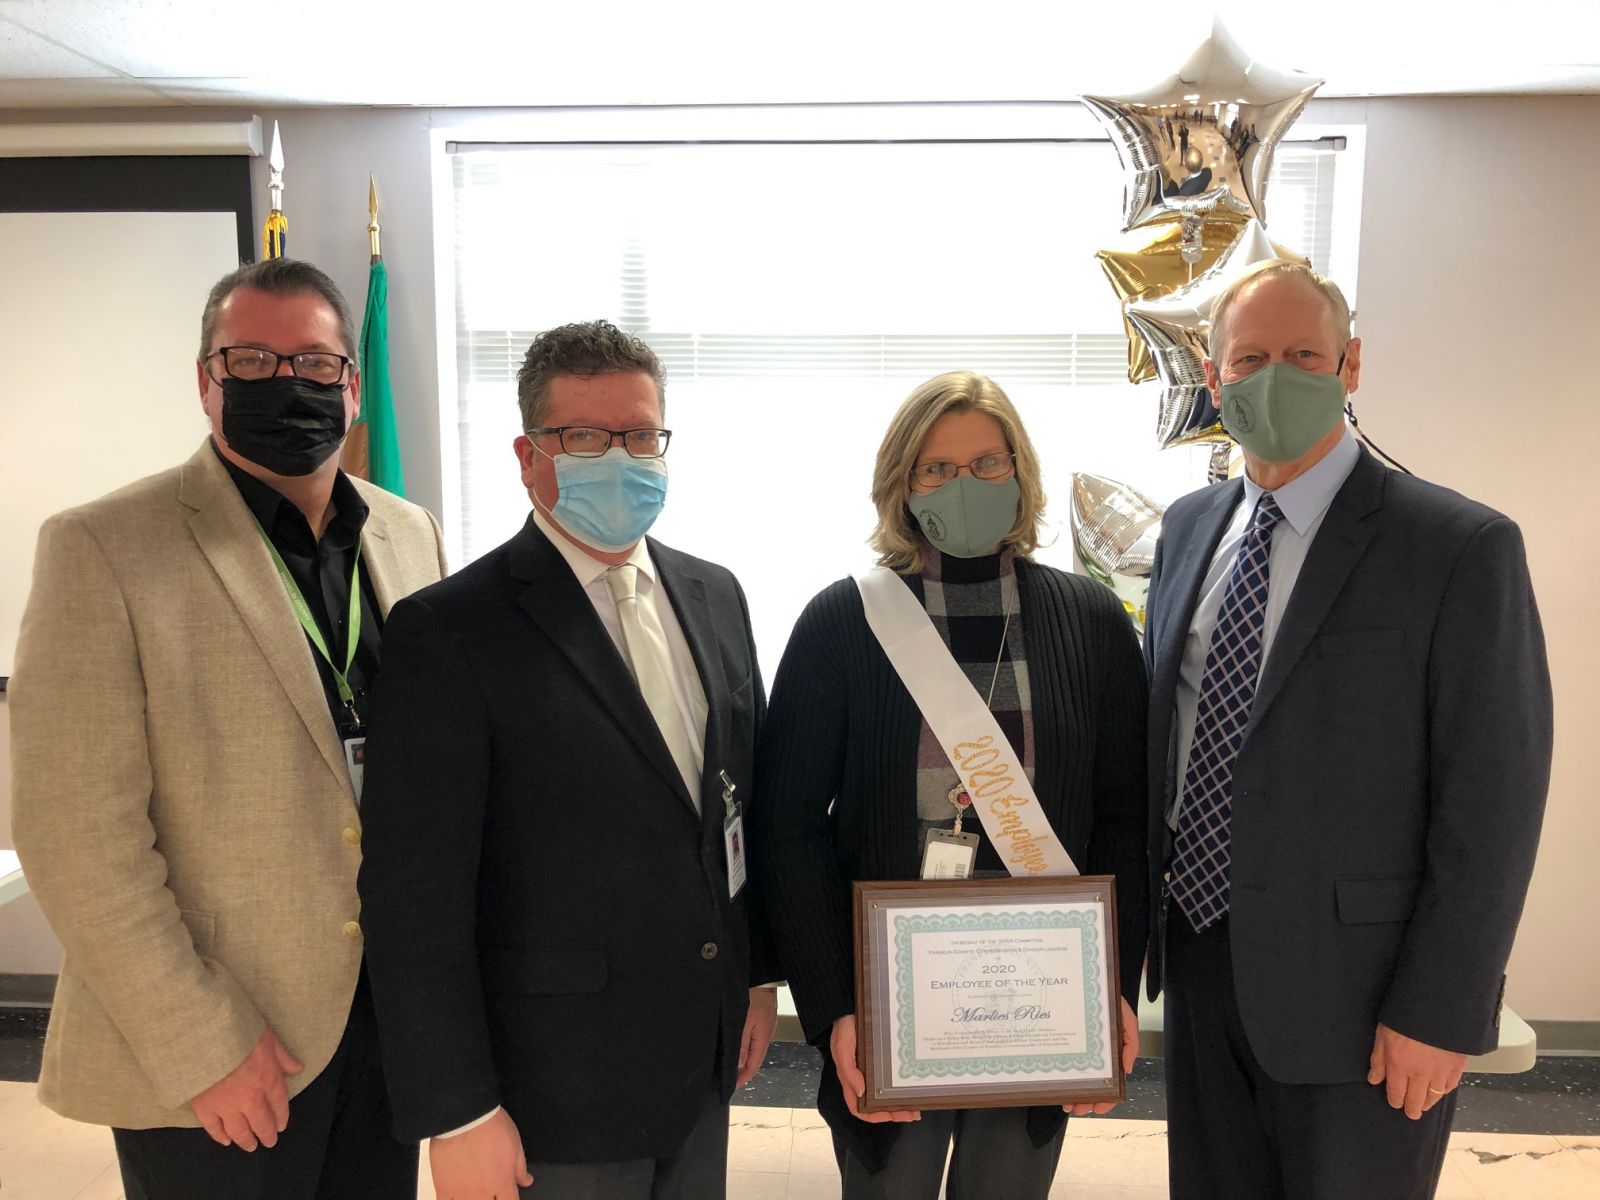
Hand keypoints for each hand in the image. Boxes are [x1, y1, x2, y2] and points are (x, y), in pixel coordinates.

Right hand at [190, 1027, 304, 1150]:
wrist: (206, 1038)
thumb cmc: (241, 1033)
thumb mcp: (270, 1039)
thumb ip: (284, 1057)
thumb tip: (297, 1069)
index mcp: (269, 1082)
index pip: (279, 1106)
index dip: (281, 1118)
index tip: (280, 1127)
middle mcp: (251, 1100)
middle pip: (261, 1124)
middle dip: (266, 1135)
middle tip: (268, 1143)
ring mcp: (227, 1106)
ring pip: (239, 1131)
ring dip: (246, 1141)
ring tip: (251, 1146)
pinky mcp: (205, 1108)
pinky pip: (214, 1128)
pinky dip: (220, 1137)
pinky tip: (226, 1141)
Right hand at [429, 1108, 532, 1198]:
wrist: (465, 1116)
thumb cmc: (491, 1126)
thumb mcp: (515, 1145)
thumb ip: (520, 1168)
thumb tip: (526, 1180)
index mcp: (503, 1183)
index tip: (507, 1195)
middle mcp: (483, 1193)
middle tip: (489, 1192)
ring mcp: (462, 1193)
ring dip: (473, 1199)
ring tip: (474, 1191)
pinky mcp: (443, 1187)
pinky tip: (456, 1195)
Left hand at [736, 987, 778, 1086]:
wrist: (763, 978)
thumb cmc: (753, 998)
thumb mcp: (744, 1022)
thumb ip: (741, 1044)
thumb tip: (740, 1065)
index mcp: (762, 1039)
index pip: (753, 1066)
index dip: (743, 1078)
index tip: (732, 1087)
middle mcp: (766, 1036)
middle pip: (755, 1060)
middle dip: (743, 1071)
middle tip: (729, 1079)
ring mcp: (765, 1028)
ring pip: (754, 1050)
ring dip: (744, 1060)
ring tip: (731, 1067)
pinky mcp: (762, 1021)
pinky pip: (754, 1041)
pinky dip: (746, 1049)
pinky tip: (739, 1049)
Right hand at [830, 1013, 918, 1123]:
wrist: (849, 1008)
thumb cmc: (844, 1029)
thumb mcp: (842, 1049)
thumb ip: (849, 1071)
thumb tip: (861, 1092)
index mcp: (851, 1080)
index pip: (859, 1108)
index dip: (874, 1116)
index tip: (892, 1115)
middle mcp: (862, 1078)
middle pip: (877, 1105)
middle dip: (895, 1112)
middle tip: (914, 1113)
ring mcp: (872, 1069)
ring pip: (887, 1093)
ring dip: (901, 1102)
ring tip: (917, 1105)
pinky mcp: (881, 1059)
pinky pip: (892, 1077)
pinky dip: (901, 1084)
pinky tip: (913, 1083)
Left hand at [1065, 997, 1138, 1115]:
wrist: (1090, 981)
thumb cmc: (1109, 999)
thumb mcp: (1126, 1019)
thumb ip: (1130, 1042)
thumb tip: (1126, 1070)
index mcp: (1111, 1053)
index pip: (1112, 1082)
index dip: (1108, 1098)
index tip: (1098, 1108)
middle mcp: (1095, 1055)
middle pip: (1093, 1084)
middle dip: (1086, 1101)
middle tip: (1077, 1109)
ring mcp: (1078, 1050)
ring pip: (1077, 1078)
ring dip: (1074, 1094)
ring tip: (1068, 1104)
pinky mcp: (1063, 1043)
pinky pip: (1062, 1063)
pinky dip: (1062, 1077)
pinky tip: (1058, 1087)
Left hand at [1368, 1023, 1466, 1119]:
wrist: (1438, 1007)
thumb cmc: (1405, 1016)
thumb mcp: (1383, 1034)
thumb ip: (1379, 1059)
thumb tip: (1374, 1079)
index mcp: (1399, 1066)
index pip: (1396, 1092)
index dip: (1395, 1100)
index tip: (1395, 1104)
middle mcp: (1420, 1074)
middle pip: (1416, 1099)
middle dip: (1412, 1108)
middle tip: (1411, 1113)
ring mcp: (1440, 1071)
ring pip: (1434, 1095)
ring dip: (1428, 1103)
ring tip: (1424, 1106)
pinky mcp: (1456, 1065)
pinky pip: (1450, 1085)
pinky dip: (1444, 1091)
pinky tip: (1441, 1091)